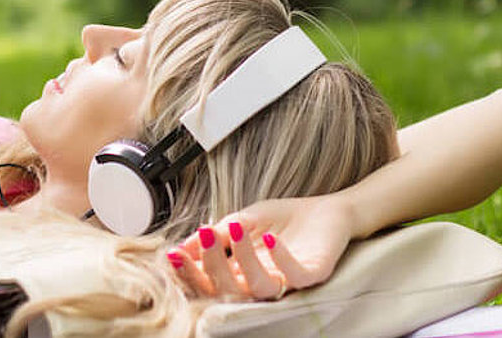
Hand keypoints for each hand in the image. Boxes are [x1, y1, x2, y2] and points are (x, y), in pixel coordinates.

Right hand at [168, 195, 354, 300]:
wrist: (326, 210)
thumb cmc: (284, 219)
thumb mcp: (241, 219)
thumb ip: (217, 233)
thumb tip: (184, 244)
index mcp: (241, 274)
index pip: (210, 282)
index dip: (191, 271)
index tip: (174, 253)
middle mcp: (261, 282)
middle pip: (230, 291)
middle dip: (212, 264)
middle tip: (204, 235)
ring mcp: (287, 281)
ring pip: (259, 288)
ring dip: (243, 260)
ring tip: (236, 229)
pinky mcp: (313, 273)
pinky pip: (296, 277)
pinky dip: (282, 259)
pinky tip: (271, 238)